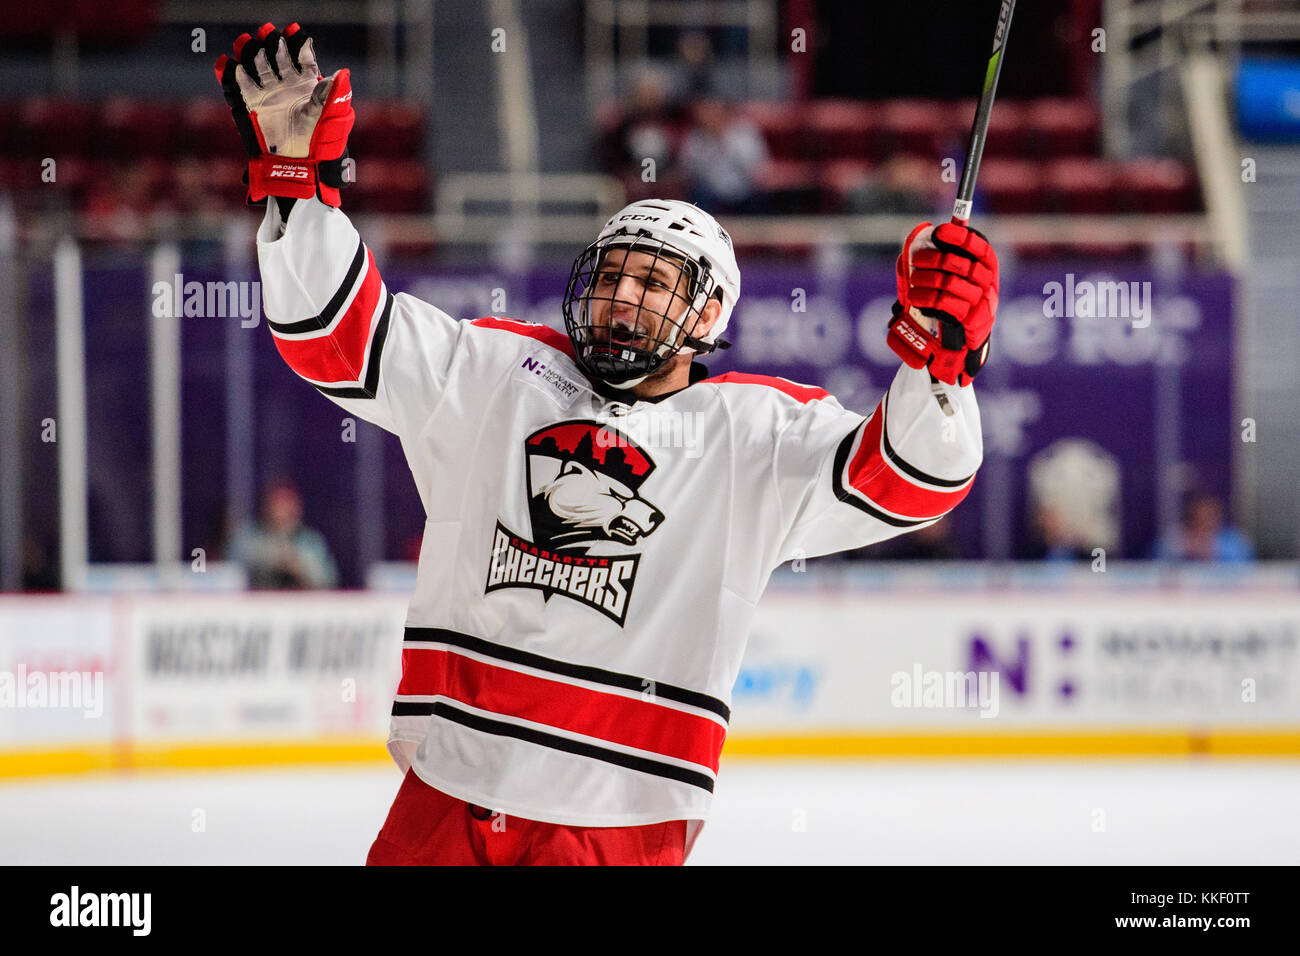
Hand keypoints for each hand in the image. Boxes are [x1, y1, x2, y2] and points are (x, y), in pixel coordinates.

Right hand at [214, 22, 354, 206]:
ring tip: (246, 42)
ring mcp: (269, 93)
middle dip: (271, 43)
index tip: (293, 31)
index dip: (297, 42)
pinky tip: (228, 63)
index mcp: (308, 84)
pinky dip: (231, 74)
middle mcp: (287, 84)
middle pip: (276, 56)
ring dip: (251, 52)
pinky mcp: (252, 105)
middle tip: (267, 33)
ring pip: (257, 65)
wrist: (299, 165)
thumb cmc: (319, 142)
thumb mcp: (329, 116)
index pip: (302, 57)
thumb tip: (342, 73)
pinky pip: (239, 86)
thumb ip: (332, 94)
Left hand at [885, 221, 997, 386]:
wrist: (962, 341)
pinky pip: (945, 305)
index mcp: (988, 266)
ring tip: (912, 282)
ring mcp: (982, 302)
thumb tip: (920, 235)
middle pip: (960, 264)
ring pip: (949, 284)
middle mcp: (988, 282)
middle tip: (915, 260)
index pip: (979, 245)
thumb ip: (943, 257)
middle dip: (934, 259)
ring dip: (925, 280)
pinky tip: (915, 297)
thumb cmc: (956, 301)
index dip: (959, 237)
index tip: (939, 231)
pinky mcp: (971, 320)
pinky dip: (926, 299)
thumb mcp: (955, 278)